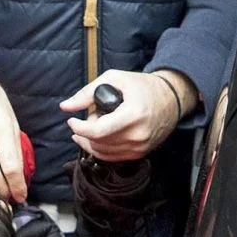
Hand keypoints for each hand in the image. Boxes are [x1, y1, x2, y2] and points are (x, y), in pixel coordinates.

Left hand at [62, 69, 190, 163]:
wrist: (171, 99)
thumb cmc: (143, 86)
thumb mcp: (114, 79)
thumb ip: (87, 93)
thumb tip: (65, 107)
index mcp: (132, 115)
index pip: (97, 131)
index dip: (80, 128)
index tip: (72, 121)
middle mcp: (137, 135)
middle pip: (98, 143)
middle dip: (86, 131)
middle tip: (89, 117)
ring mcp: (140, 147)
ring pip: (103, 153)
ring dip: (91, 142)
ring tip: (94, 125)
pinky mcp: (140, 154)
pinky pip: (112, 157)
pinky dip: (101, 149)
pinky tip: (98, 138)